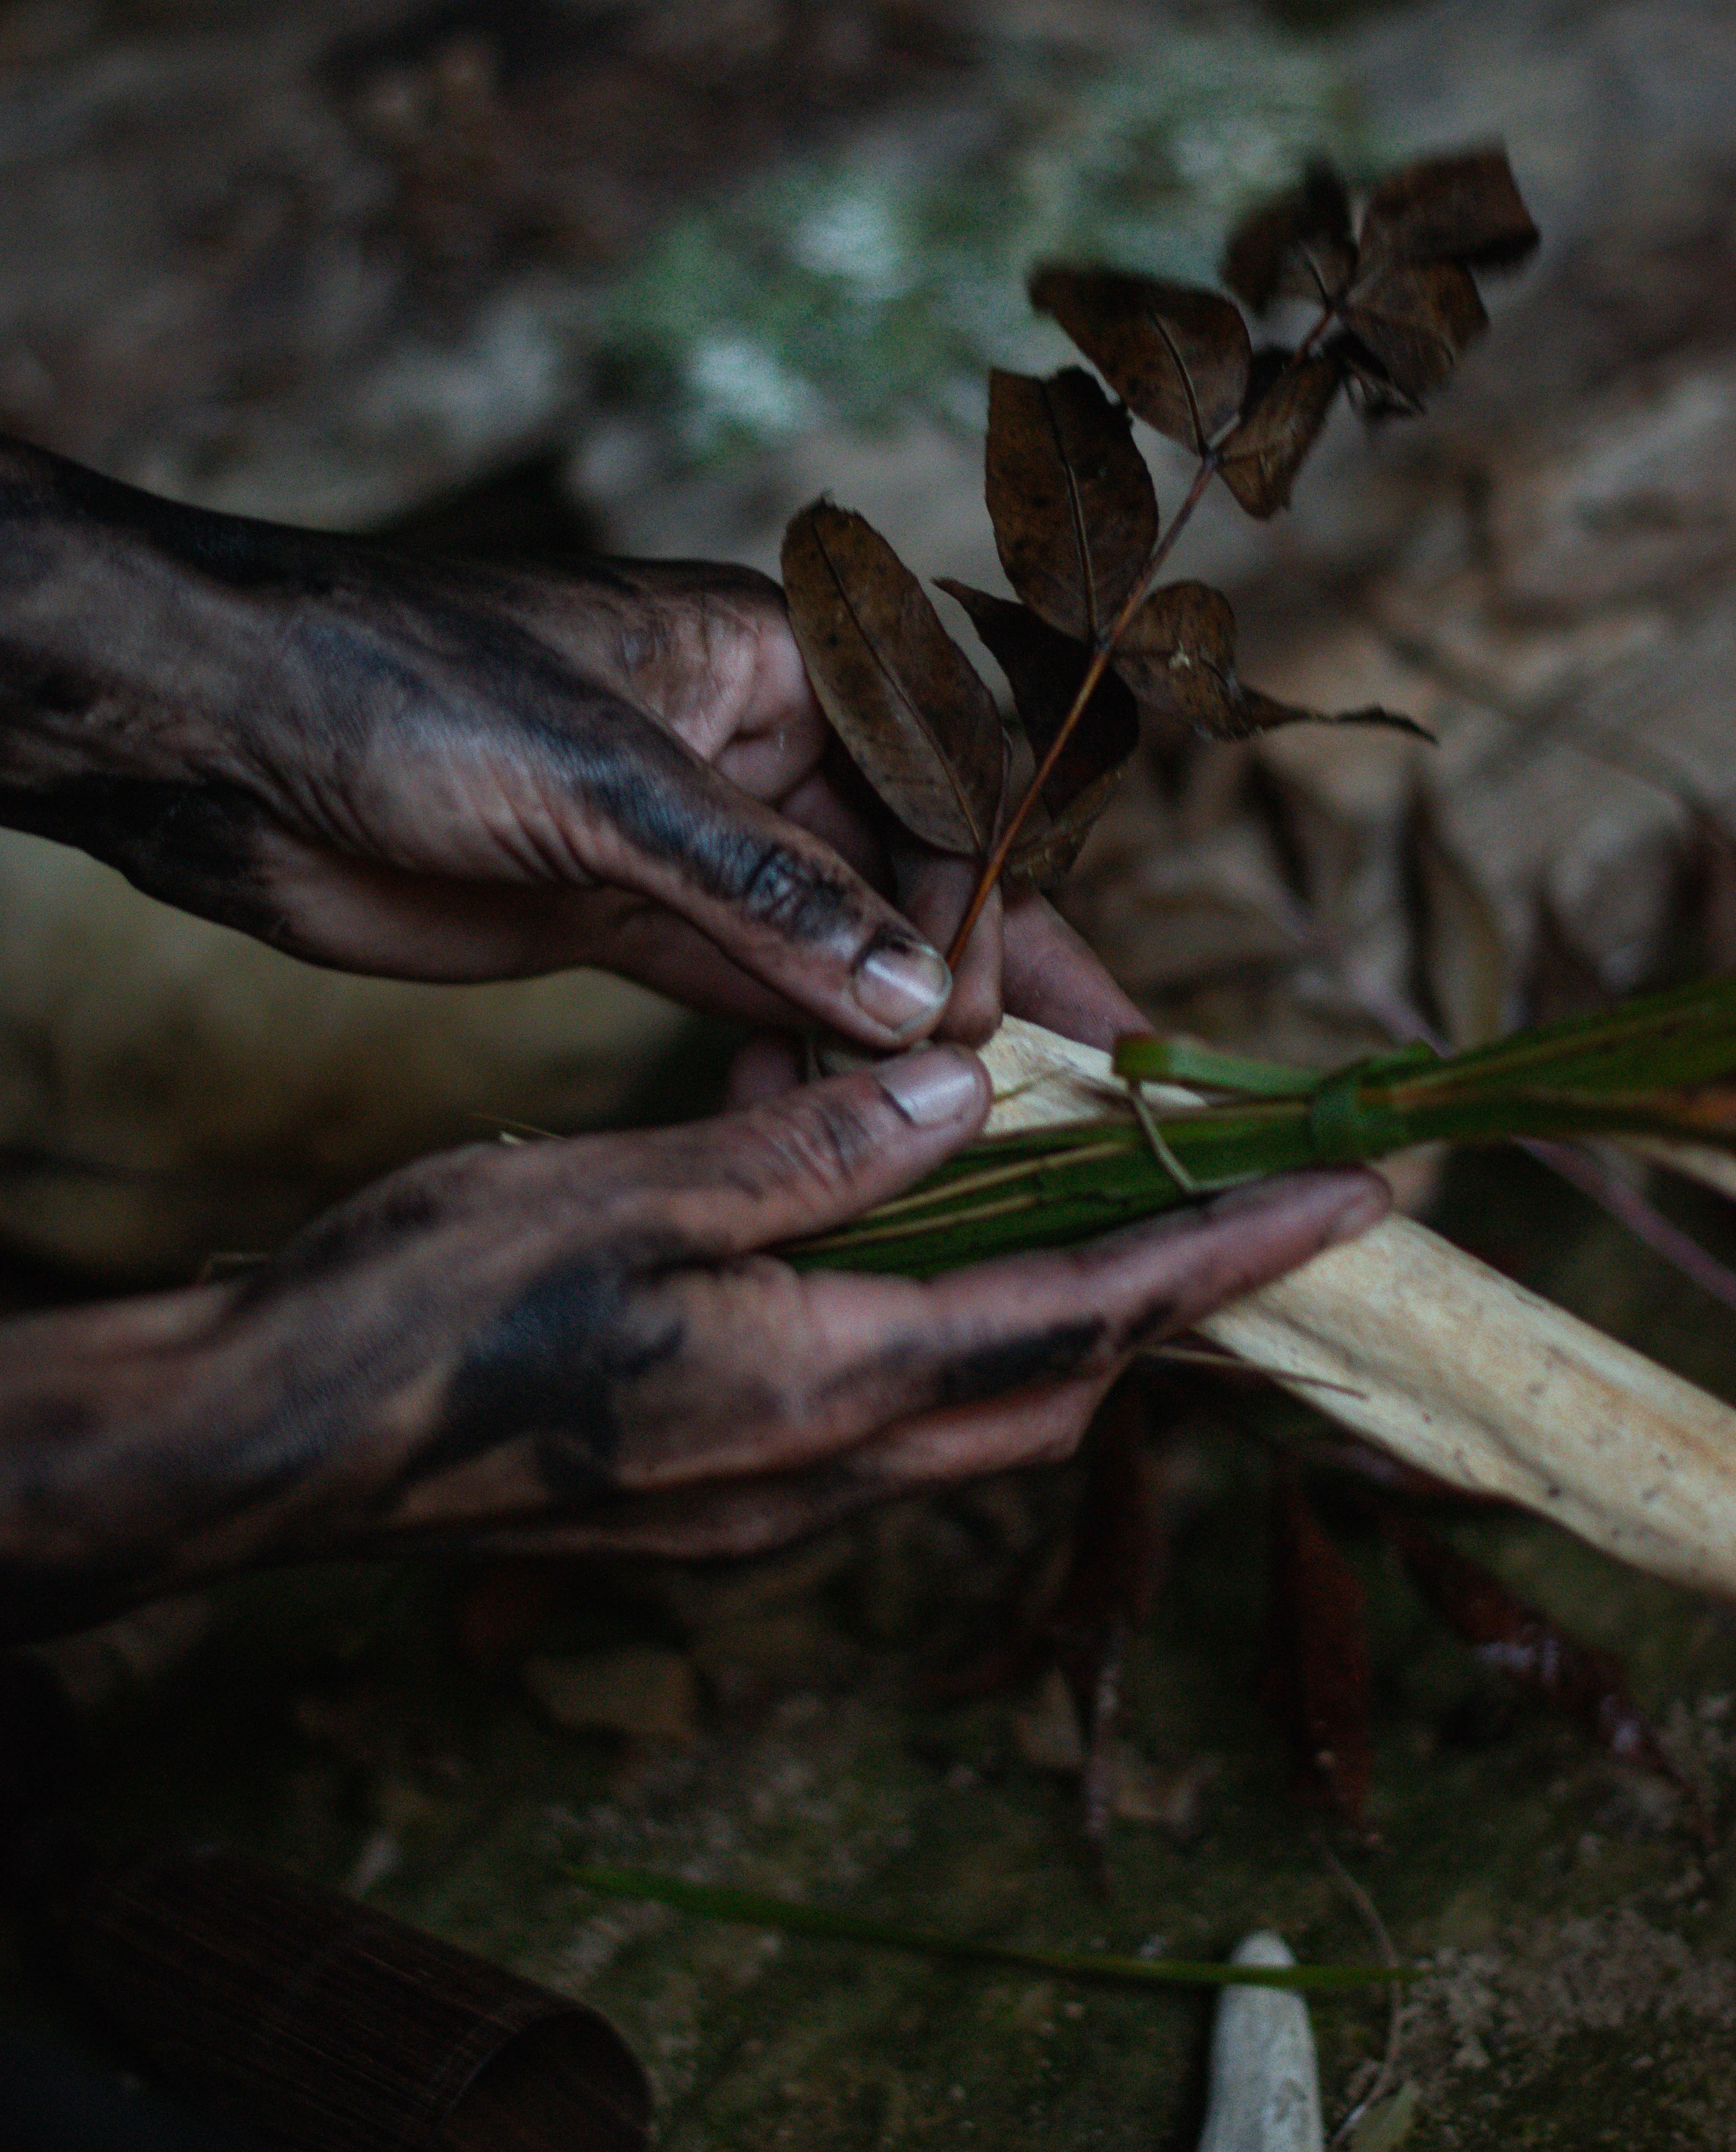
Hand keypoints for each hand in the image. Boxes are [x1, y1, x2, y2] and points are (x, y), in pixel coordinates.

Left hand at [0, 437, 1135, 1050]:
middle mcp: (748, 749)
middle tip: (1039, 1096)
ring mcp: (685, 844)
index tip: (989, 1015)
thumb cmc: (395, 686)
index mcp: (768, 661)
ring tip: (944, 1138)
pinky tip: (822, 1123)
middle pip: (908, 870)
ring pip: (831, 946)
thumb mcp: (599, 782)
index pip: (935, 779)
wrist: (210, 735)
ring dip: (885, 1036)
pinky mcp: (619, 919)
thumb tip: (917, 997)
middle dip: (975, 976)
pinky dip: (789, 1057)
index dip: (982, 897)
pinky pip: (743, 995)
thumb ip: (764, 891)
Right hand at [0, 1047, 1386, 1638]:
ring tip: (1108, 1213)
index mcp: (819, 1384)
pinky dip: (956, 1339)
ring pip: (979, 1413)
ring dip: (1066, 1322)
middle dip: (1172, 1300)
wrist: (272, 1447)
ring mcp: (766, 1504)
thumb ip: (810, 1150)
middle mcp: (820, 1472)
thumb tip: (967, 1092)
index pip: (1084, 1317)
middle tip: (1246, 1203)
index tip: (1354, 1198)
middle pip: (1058, 1387)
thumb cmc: (427, 1307)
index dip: (1228, 1254)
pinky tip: (923, 1261)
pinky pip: (891, 1423)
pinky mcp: (714, 1499)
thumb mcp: (624, 1190)